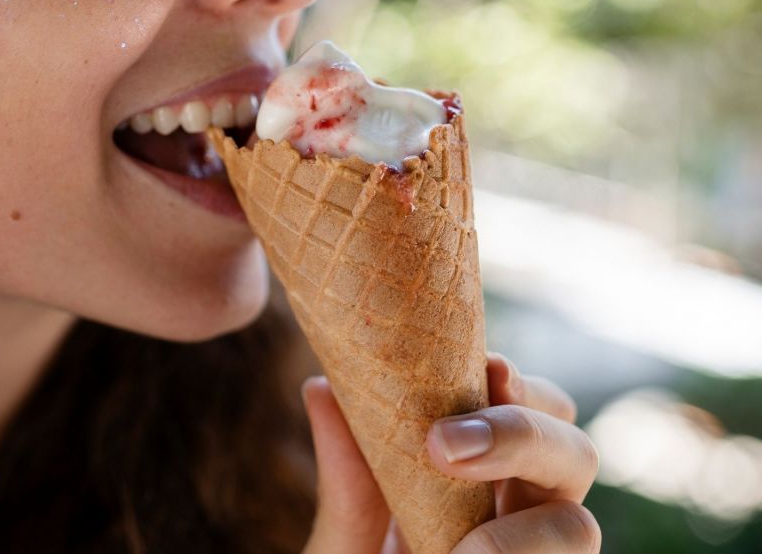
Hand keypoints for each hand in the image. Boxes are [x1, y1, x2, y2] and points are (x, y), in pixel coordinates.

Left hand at [299, 352, 600, 553]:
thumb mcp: (346, 548)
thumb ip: (345, 483)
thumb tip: (319, 386)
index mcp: (484, 481)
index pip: (527, 407)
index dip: (516, 382)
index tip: (484, 365)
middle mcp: (524, 517)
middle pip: (571, 450)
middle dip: (520, 432)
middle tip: (442, 447)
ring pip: (580, 529)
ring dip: (521, 534)